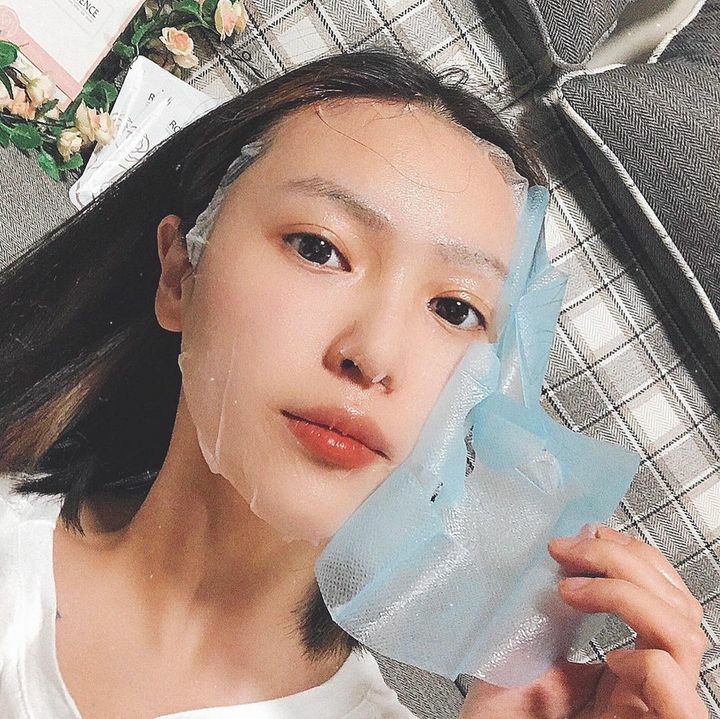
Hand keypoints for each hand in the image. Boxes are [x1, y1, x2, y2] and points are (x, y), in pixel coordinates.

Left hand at [459, 526, 707, 718]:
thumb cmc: (499, 713)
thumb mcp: (528, 645)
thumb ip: (553, 605)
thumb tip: (571, 548)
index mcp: (623, 665)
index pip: (662, 596)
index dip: (632, 554)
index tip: (584, 535)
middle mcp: (644, 685)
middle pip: (679, 606)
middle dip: (625, 560)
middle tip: (567, 551)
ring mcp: (648, 708)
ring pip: (686, 637)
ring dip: (628, 595)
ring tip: (570, 592)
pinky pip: (682, 699)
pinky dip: (652, 665)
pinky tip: (612, 658)